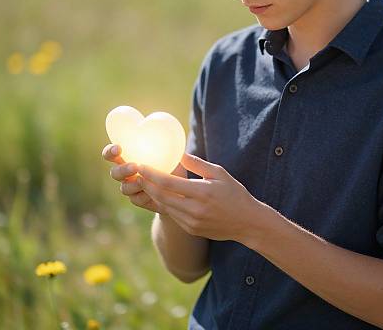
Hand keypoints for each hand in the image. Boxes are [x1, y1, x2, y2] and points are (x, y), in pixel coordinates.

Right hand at [101, 143, 187, 214]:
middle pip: (114, 173)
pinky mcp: (138, 199)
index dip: (110, 151)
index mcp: (128, 157)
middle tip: (134, 166)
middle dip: (122, 170)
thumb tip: (170, 132)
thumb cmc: (172, 161)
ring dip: (133, 185)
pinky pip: (136, 200)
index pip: (111, 154)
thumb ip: (167, 142)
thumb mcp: (171, 150)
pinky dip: (144, 196)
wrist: (179, 184)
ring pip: (125, 188)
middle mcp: (126, 173)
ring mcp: (131, 187)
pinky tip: (153, 192)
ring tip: (145, 180)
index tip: (118, 148)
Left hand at [136, 153, 260, 242]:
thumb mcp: (219, 173)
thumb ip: (198, 164)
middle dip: (146, 184)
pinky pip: (172, 215)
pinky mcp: (191, 229)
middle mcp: (195, 209)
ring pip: (164, 207)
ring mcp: (192, 222)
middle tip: (136, 173)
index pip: (168, 183)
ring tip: (143, 182)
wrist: (247, 222)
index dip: (151, 174)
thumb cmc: (235, 193)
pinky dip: (163, 204)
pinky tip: (158, 195)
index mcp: (202, 192)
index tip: (141, 165)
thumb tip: (179, 153)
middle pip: (161, 196)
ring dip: (152, 194)